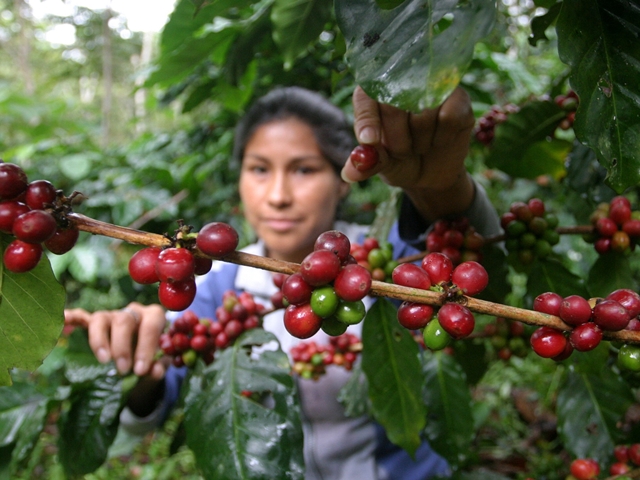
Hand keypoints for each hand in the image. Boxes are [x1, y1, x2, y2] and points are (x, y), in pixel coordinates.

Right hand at [64, 302, 167, 378]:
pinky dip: (72, 318)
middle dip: (122, 346)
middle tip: (123, 369)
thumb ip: (158, 366)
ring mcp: (112, 315)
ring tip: (103, 360)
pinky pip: (81, 317)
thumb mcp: (159, 363)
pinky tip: (63, 320)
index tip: (141, 370)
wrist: (142, 356)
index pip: (151, 324)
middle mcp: (132, 311)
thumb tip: (154, 371)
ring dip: (100, 340)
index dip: (147, 346)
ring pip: (101, 318)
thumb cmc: (152, 357)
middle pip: (124, 320)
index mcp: (153, 316)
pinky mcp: (93, 322)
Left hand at [341, 86, 475, 220]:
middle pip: (394, 106)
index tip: (369, 141)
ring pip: (423, 113)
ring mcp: (431, 87)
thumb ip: (366, 164)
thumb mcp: (381, 165)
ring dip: (420, 141)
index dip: (368, 120)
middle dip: (397, 140)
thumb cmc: (399, 161)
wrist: (430, 173)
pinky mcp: (458, 98)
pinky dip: (442, 136)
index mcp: (374, 94)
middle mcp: (402, 83)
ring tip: (420, 145)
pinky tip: (440, 140)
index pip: (365, 98)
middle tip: (402, 152)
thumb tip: (349, 174)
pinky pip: (448, 116)